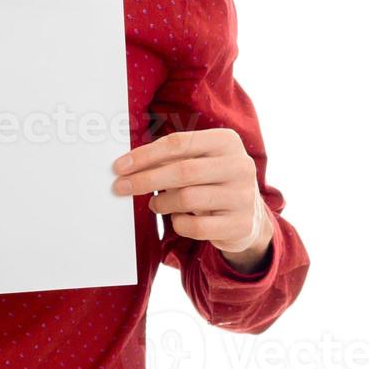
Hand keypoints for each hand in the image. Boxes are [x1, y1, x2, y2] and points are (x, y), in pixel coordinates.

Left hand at [111, 128, 271, 269]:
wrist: (249, 216)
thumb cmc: (212, 181)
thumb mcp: (199, 161)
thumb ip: (171, 158)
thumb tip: (128, 165)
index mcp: (226, 141)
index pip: (178, 143)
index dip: (145, 155)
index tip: (119, 166)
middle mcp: (239, 165)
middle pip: (181, 171)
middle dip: (145, 180)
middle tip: (120, 187)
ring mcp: (243, 196)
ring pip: (187, 199)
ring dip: (161, 203)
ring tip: (155, 203)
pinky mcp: (241, 225)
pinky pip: (196, 227)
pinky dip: (179, 224)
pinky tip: (178, 219)